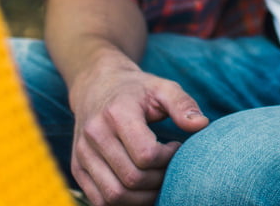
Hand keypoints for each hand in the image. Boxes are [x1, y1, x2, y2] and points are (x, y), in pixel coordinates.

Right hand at [69, 57, 208, 205]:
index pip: (145, 154)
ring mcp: (82, 154)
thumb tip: (202, 124)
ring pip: (112, 196)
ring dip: (141, 198)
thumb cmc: (137, 89)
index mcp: (117, 113)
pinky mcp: (77, 168)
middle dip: (158, 180)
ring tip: (157, 181)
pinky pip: (98, 200)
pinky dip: (122, 203)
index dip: (167, 158)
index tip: (176, 147)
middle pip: (130, 179)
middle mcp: (94, 135)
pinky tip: (139, 188)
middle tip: (170, 169)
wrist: (97, 86)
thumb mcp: (163, 87)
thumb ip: (183, 104)